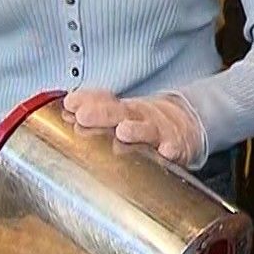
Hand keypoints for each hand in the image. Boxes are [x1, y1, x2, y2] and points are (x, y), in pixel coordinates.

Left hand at [61, 89, 206, 168]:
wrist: (186, 123)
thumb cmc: (143, 124)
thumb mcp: (120, 114)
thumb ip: (95, 111)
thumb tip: (66, 107)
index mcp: (122, 110)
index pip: (103, 101)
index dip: (87, 101)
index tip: (70, 104)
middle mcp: (140, 118)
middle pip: (121, 112)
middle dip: (103, 113)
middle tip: (84, 116)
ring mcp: (160, 131)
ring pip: (148, 130)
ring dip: (136, 130)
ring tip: (123, 132)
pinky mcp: (178, 147)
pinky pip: (176, 149)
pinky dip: (171, 151)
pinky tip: (166, 152)